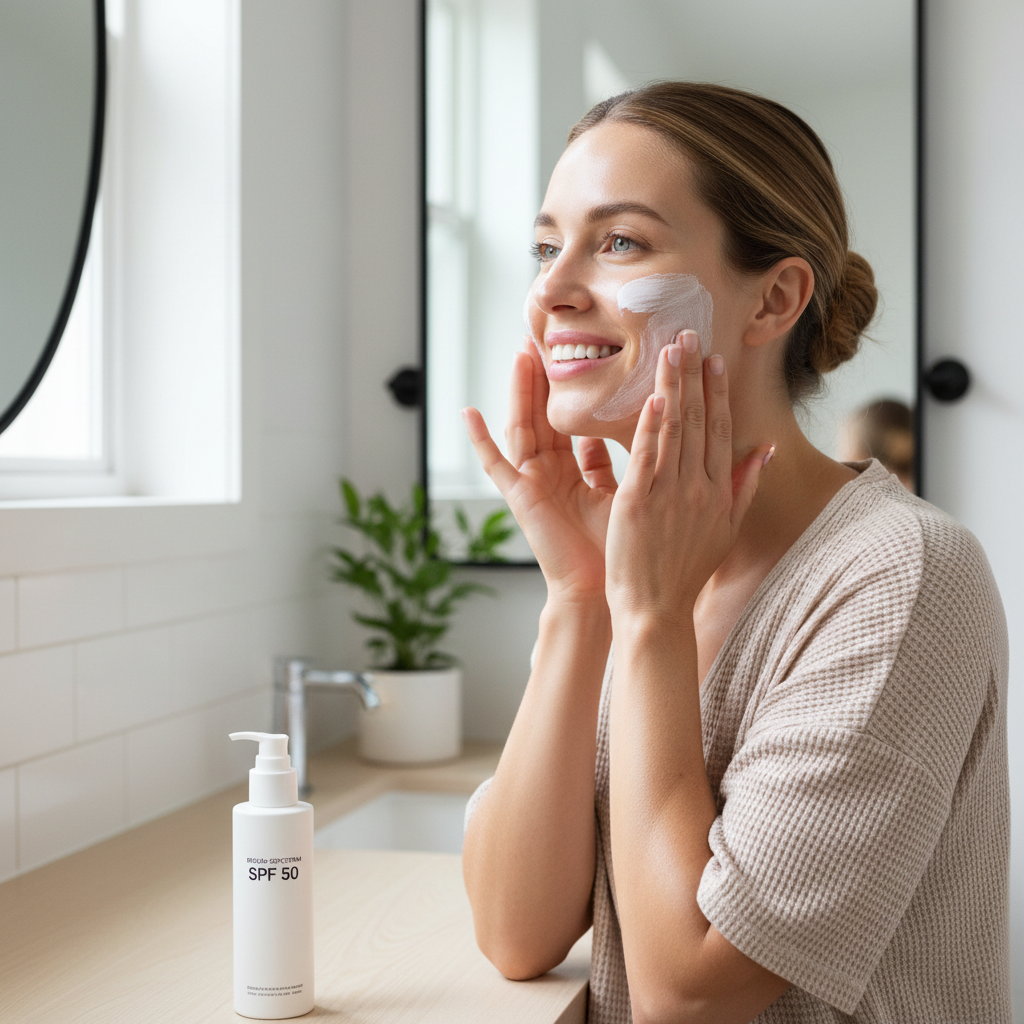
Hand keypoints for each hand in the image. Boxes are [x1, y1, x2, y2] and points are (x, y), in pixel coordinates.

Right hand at [462, 338, 616, 599]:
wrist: (603, 591)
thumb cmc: (617, 548)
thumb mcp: (624, 490)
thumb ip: (621, 460)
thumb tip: (643, 425)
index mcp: (573, 472)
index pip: (568, 421)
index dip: (568, 391)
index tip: (573, 355)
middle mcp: (548, 474)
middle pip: (542, 416)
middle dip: (542, 379)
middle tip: (542, 338)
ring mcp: (531, 484)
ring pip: (522, 428)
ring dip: (519, 393)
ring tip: (520, 356)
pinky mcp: (519, 498)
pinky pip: (495, 465)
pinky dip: (480, 441)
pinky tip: (468, 412)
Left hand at [604, 331, 772, 622]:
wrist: (656, 609)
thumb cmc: (686, 571)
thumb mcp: (726, 530)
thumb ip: (745, 487)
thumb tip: (764, 450)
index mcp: (719, 492)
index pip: (720, 430)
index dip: (718, 393)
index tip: (715, 360)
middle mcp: (699, 487)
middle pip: (699, 421)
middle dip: (695, 375)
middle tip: (689, 334)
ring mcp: (670, 493)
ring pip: (675, 429)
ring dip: (674, 386)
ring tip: (671, 349)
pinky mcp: (639, 501)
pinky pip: (648, 454)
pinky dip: (652, 424)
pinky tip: (656, 395)